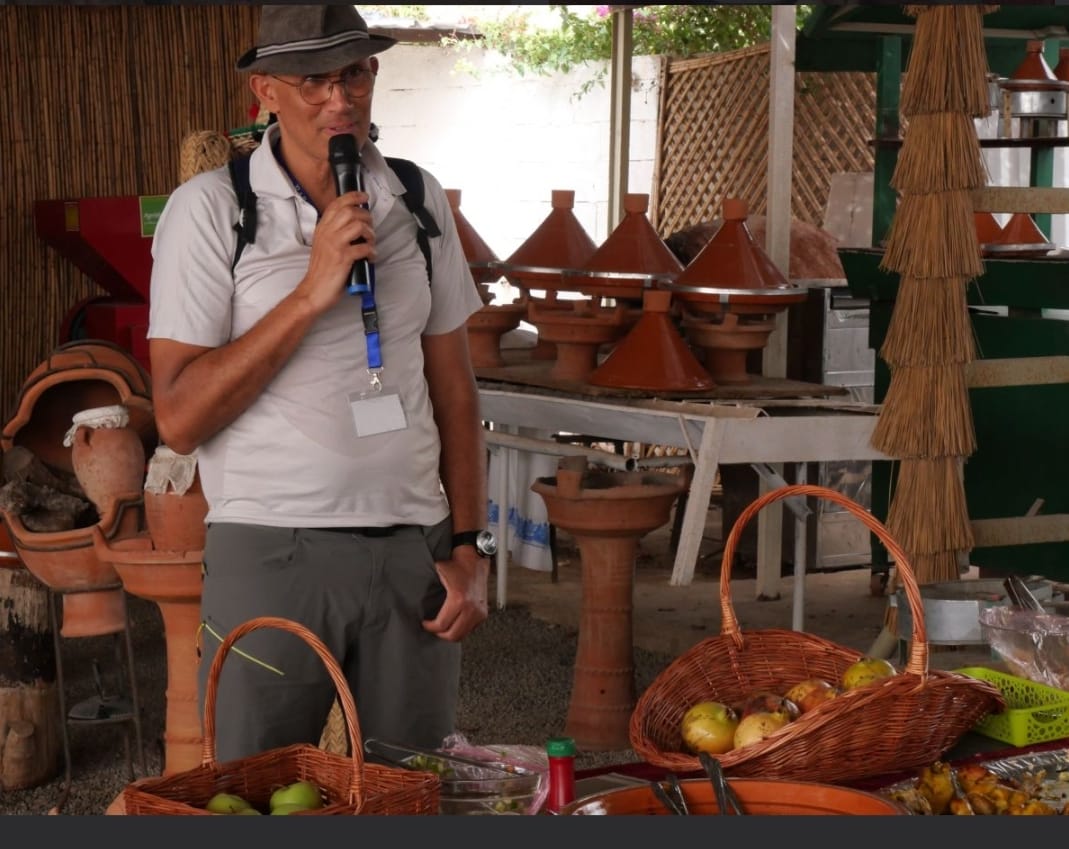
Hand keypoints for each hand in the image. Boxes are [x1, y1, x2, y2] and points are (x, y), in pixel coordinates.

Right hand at [299, 191, 375, 311]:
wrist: (313, 291)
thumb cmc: (320, 271)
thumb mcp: (323, 245)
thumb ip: (334, 232)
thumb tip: (354, 224)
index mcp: (322, 229)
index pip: (336, 204)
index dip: (352, 197)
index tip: (364, 197)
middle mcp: (327, 233)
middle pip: (350, 211)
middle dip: (366, 217)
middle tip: (370, 228)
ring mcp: (335, 245)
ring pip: (358, 226)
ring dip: (370, 234)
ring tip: (370, 243)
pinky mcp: (343, 258)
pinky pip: (364, 247)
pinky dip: (372, 251)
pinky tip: (370, 257)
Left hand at [421, 547, 488, 641]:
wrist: (474, 560)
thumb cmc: (456, 566)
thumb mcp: (439, 576)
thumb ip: (430, 590)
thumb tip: (416, 602)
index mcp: (458, 599)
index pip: (442, 625)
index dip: (430, 627)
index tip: (425, 624)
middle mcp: (471, 608)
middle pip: (453, 635)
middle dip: (440, 634)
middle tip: (433, 628)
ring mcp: (479, 612)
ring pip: (462, 635)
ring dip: (451, 633)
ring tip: (443, 627)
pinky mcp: (483, 613)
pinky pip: (470, 629)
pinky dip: (461, 629)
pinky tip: (454, 623)